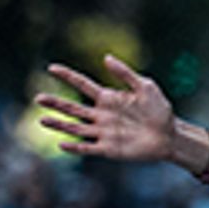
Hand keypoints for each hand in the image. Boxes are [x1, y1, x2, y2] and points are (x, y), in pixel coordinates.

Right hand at [35, 55, 176, 162]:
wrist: (170, 136)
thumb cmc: (160, 109)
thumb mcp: (146, 87)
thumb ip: (126, 74)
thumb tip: (106, 57)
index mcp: (108, 98)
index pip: (83, 85)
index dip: (68, 76)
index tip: (52, 67)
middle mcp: (101, 115)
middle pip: (73, 108)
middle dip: (56, 103)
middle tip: (38, 98)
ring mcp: (103, 133)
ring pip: (76, 128)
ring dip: (59, 124)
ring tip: (42, 118)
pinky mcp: (109, 149)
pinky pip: (88, 148)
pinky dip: (75, 147)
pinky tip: (62, 143)